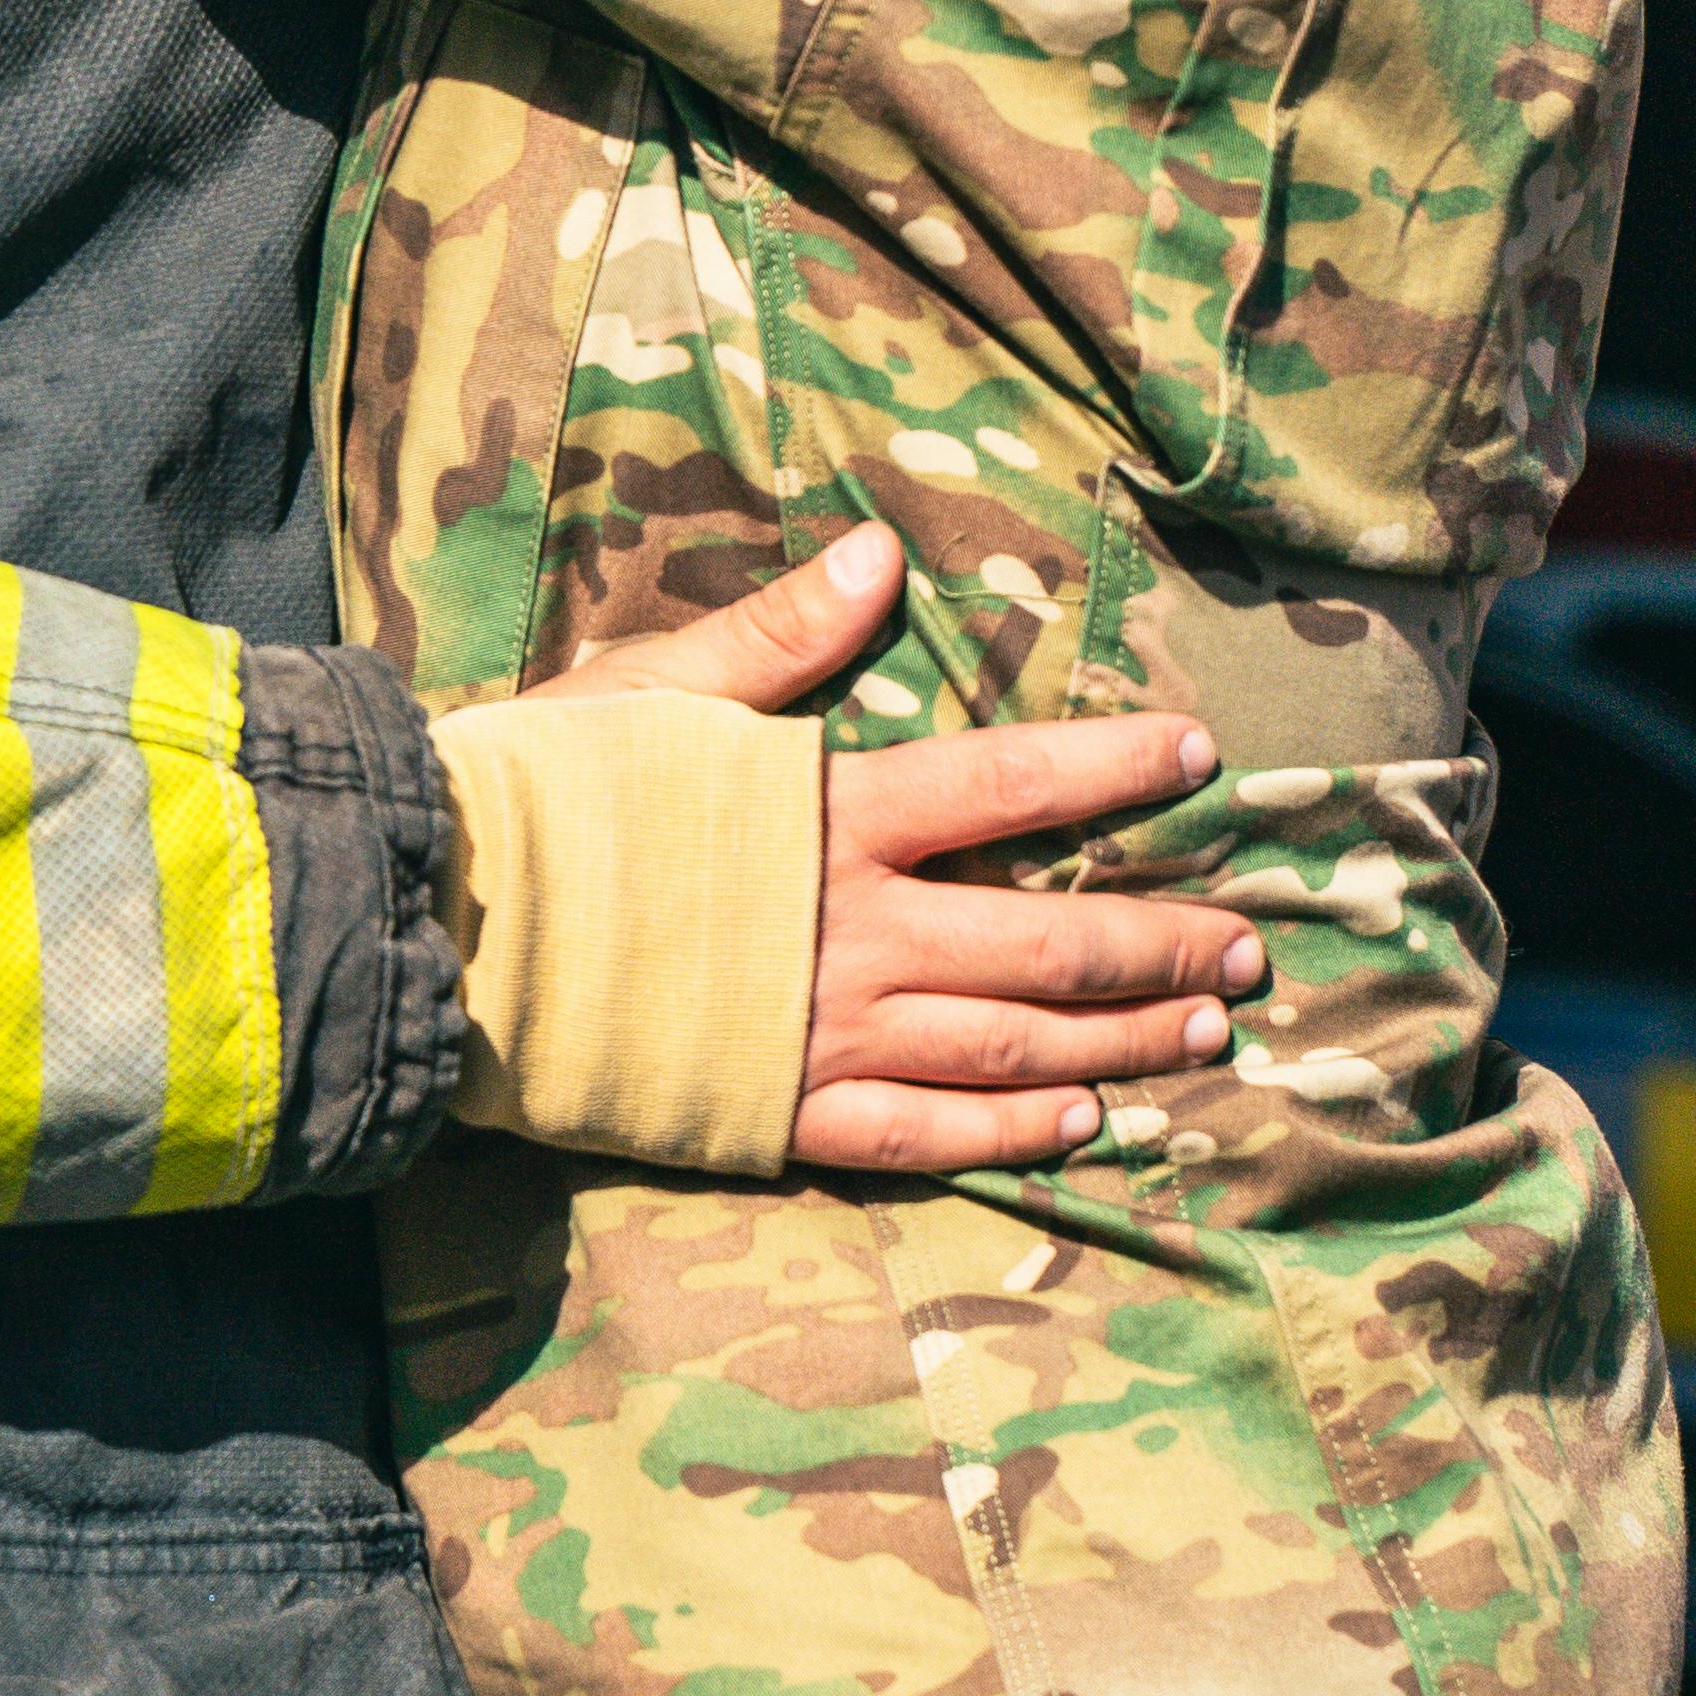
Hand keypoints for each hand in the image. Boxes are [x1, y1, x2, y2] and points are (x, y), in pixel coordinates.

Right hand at [526, 525, 1261, 1176]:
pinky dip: (1014, 1133)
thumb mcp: (661, 687)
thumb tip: (878, 559)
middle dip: (1160, 942)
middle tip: (1247, 950)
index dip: (1111, 769)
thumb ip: (783, 638)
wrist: (447, 927)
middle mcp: (855, 929)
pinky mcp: (780, 1111)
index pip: (1009, 783)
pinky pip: (926, 1136)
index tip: (1197, 758)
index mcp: (833, 813)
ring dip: (1121, 1039)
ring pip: (1012, 1045)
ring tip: (1204, 1035)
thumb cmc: (545, 793)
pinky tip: (1083, 1124)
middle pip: (1046, 940)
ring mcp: (825, 1032)